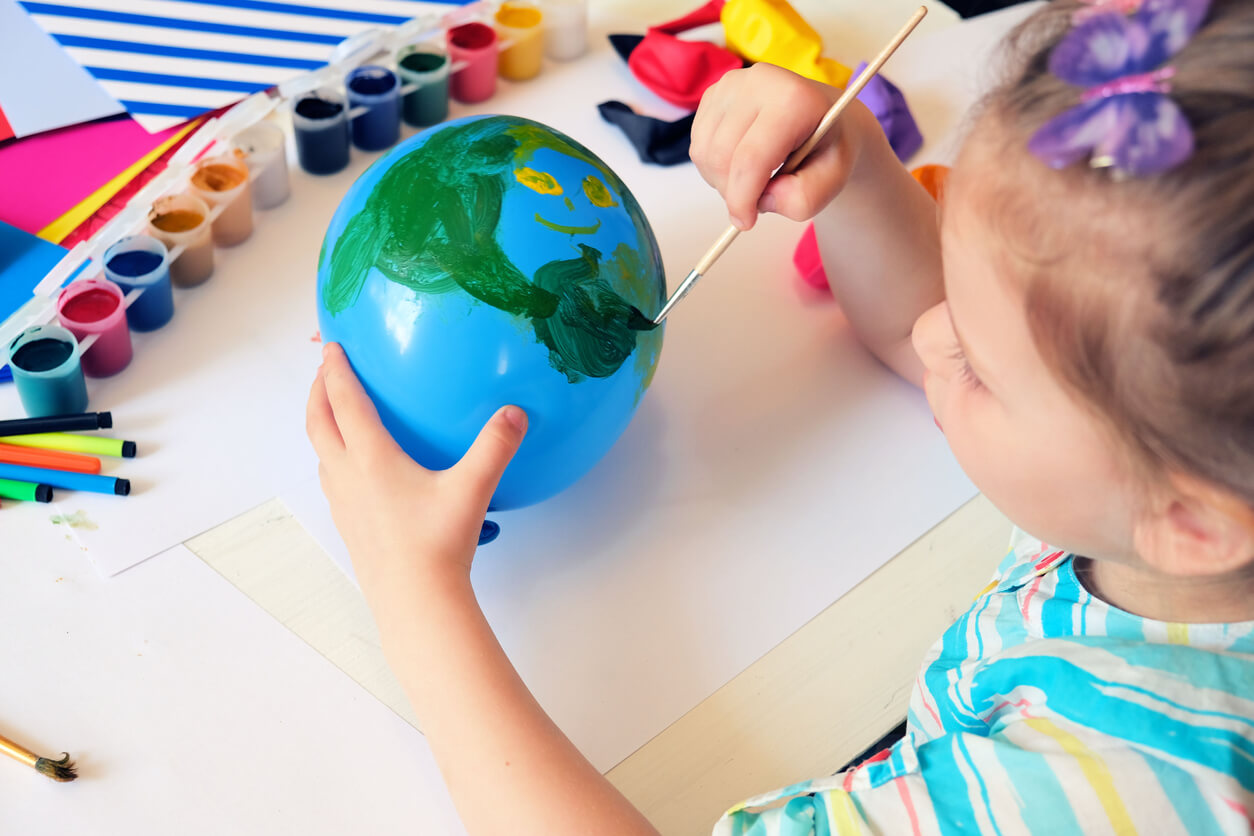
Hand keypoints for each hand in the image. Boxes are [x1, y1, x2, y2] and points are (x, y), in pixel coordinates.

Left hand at [305, 342, 527, 599]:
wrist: (415, 602)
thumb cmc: (439, 544)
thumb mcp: (473, 489)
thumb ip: (495, 446)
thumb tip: (515, 412)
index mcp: (371, 458)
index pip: (345, 402)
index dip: (335, 371)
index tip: (330, 348)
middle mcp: (348, 477)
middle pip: (319, 424)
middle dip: (317, 393)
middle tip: (322, 373)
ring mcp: (344, 504)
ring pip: (321, 454)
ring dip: (322, 427)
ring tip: (334, 416)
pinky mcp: (349, 526)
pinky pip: (333, 481)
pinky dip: (335, 459)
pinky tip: (359, 470)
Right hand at [691, 63, 871, 229]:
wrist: (822, 117)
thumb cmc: (827, 147)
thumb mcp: (833, 179)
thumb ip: (805, 198)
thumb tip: (764, 199)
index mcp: (793, 98)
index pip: (751, 158)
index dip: (743, 199)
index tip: (746, 223)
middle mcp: (757, 81)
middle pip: (722, 157)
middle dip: (733, 192)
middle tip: (756, 201)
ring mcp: (730, 84)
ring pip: (705, 153)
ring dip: (722, 180)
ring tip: (752, 179)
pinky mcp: (712, 94)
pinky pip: (698, 145)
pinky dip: (713, 166)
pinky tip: (738, 162)